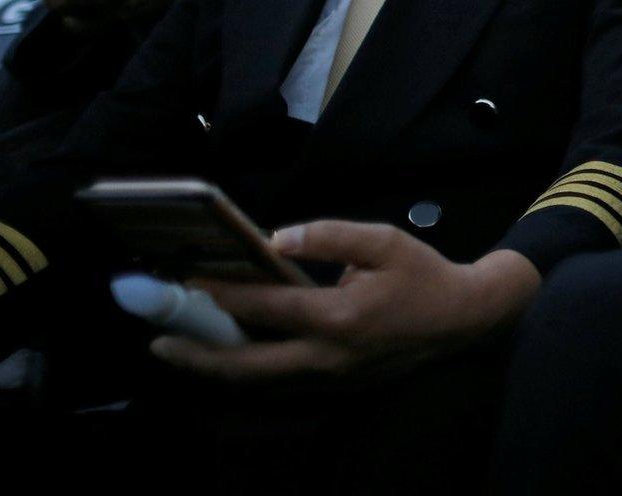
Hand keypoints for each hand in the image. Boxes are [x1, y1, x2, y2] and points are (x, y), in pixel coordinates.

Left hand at [151, 222, 540, 382]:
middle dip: (196, 354)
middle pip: (245, 365)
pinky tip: (223, 358)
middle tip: (158, 341)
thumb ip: (330, 235)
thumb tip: (276, 236)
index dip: (220, 297)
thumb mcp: (384, 241)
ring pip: (256, 383)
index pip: (265, 308)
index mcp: (339, 316)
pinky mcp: (333, 388)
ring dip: (213, 369)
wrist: (463, 320)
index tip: (185, 284)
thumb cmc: (423, 275)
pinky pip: (276, 386)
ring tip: (178, 351)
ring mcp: (329, 379)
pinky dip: (242, 374)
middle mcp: (327, 356)